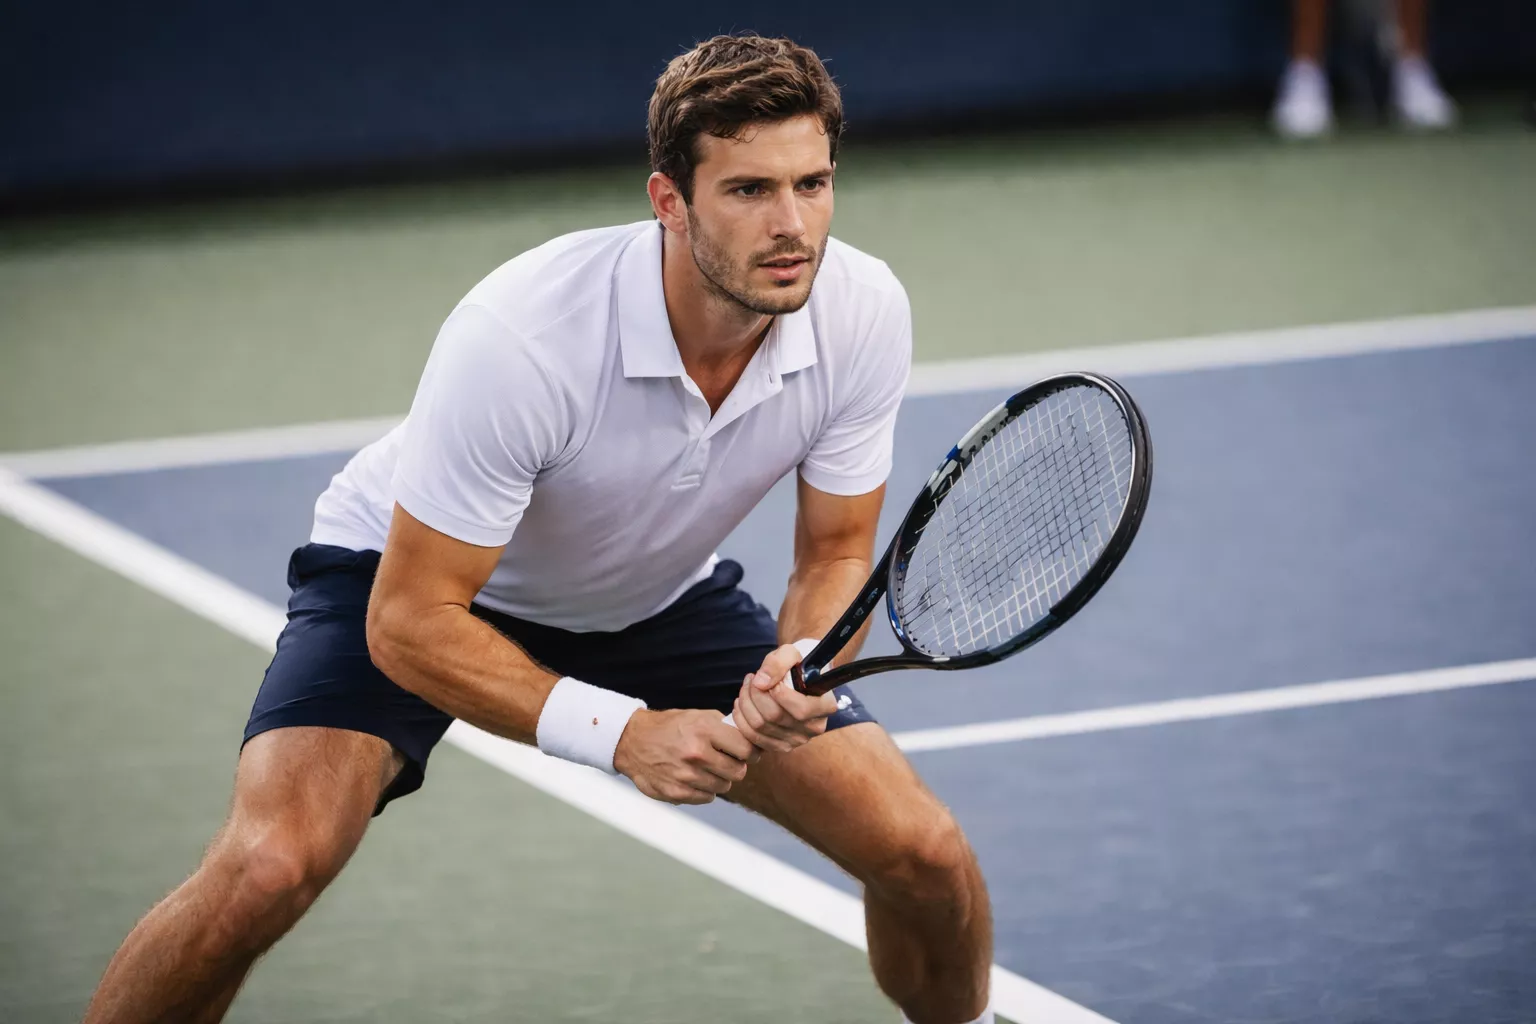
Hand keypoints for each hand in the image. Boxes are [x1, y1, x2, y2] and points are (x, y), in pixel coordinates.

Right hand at [613, 708, 758, 804]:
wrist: (632, 741)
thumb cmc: (670, 727)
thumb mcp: (697, 716)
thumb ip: (724, 726)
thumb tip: (751, 738)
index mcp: (704, 730)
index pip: (746, 749)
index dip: (751, 752)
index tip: (747, 753)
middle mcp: (696, 753)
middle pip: (738, 772)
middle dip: (736, 767)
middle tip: (726, 761)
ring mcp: (686, 775)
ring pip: (723, 786)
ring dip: (719, 779)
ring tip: (706, 768)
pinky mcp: (676, 793)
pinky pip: (707, 798)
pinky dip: (705, 790)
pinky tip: (695, 778)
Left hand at [731, 643, 839, 753]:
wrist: (798, 678)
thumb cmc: (797, 665)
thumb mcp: (792, 653)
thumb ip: (778, 662)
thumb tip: (761, 683)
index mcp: (825, 706)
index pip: (800, 709)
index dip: (779, 693)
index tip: (769, 678)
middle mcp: (814, 727)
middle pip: (774, 717)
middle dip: (755, 694)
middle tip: (751, 678)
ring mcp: (797, 740)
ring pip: (760, 726)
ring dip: (745, 704)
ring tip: (747, 687)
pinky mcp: (780, 746)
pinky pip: (753, 737)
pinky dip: (741, 719)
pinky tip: (742, 704)